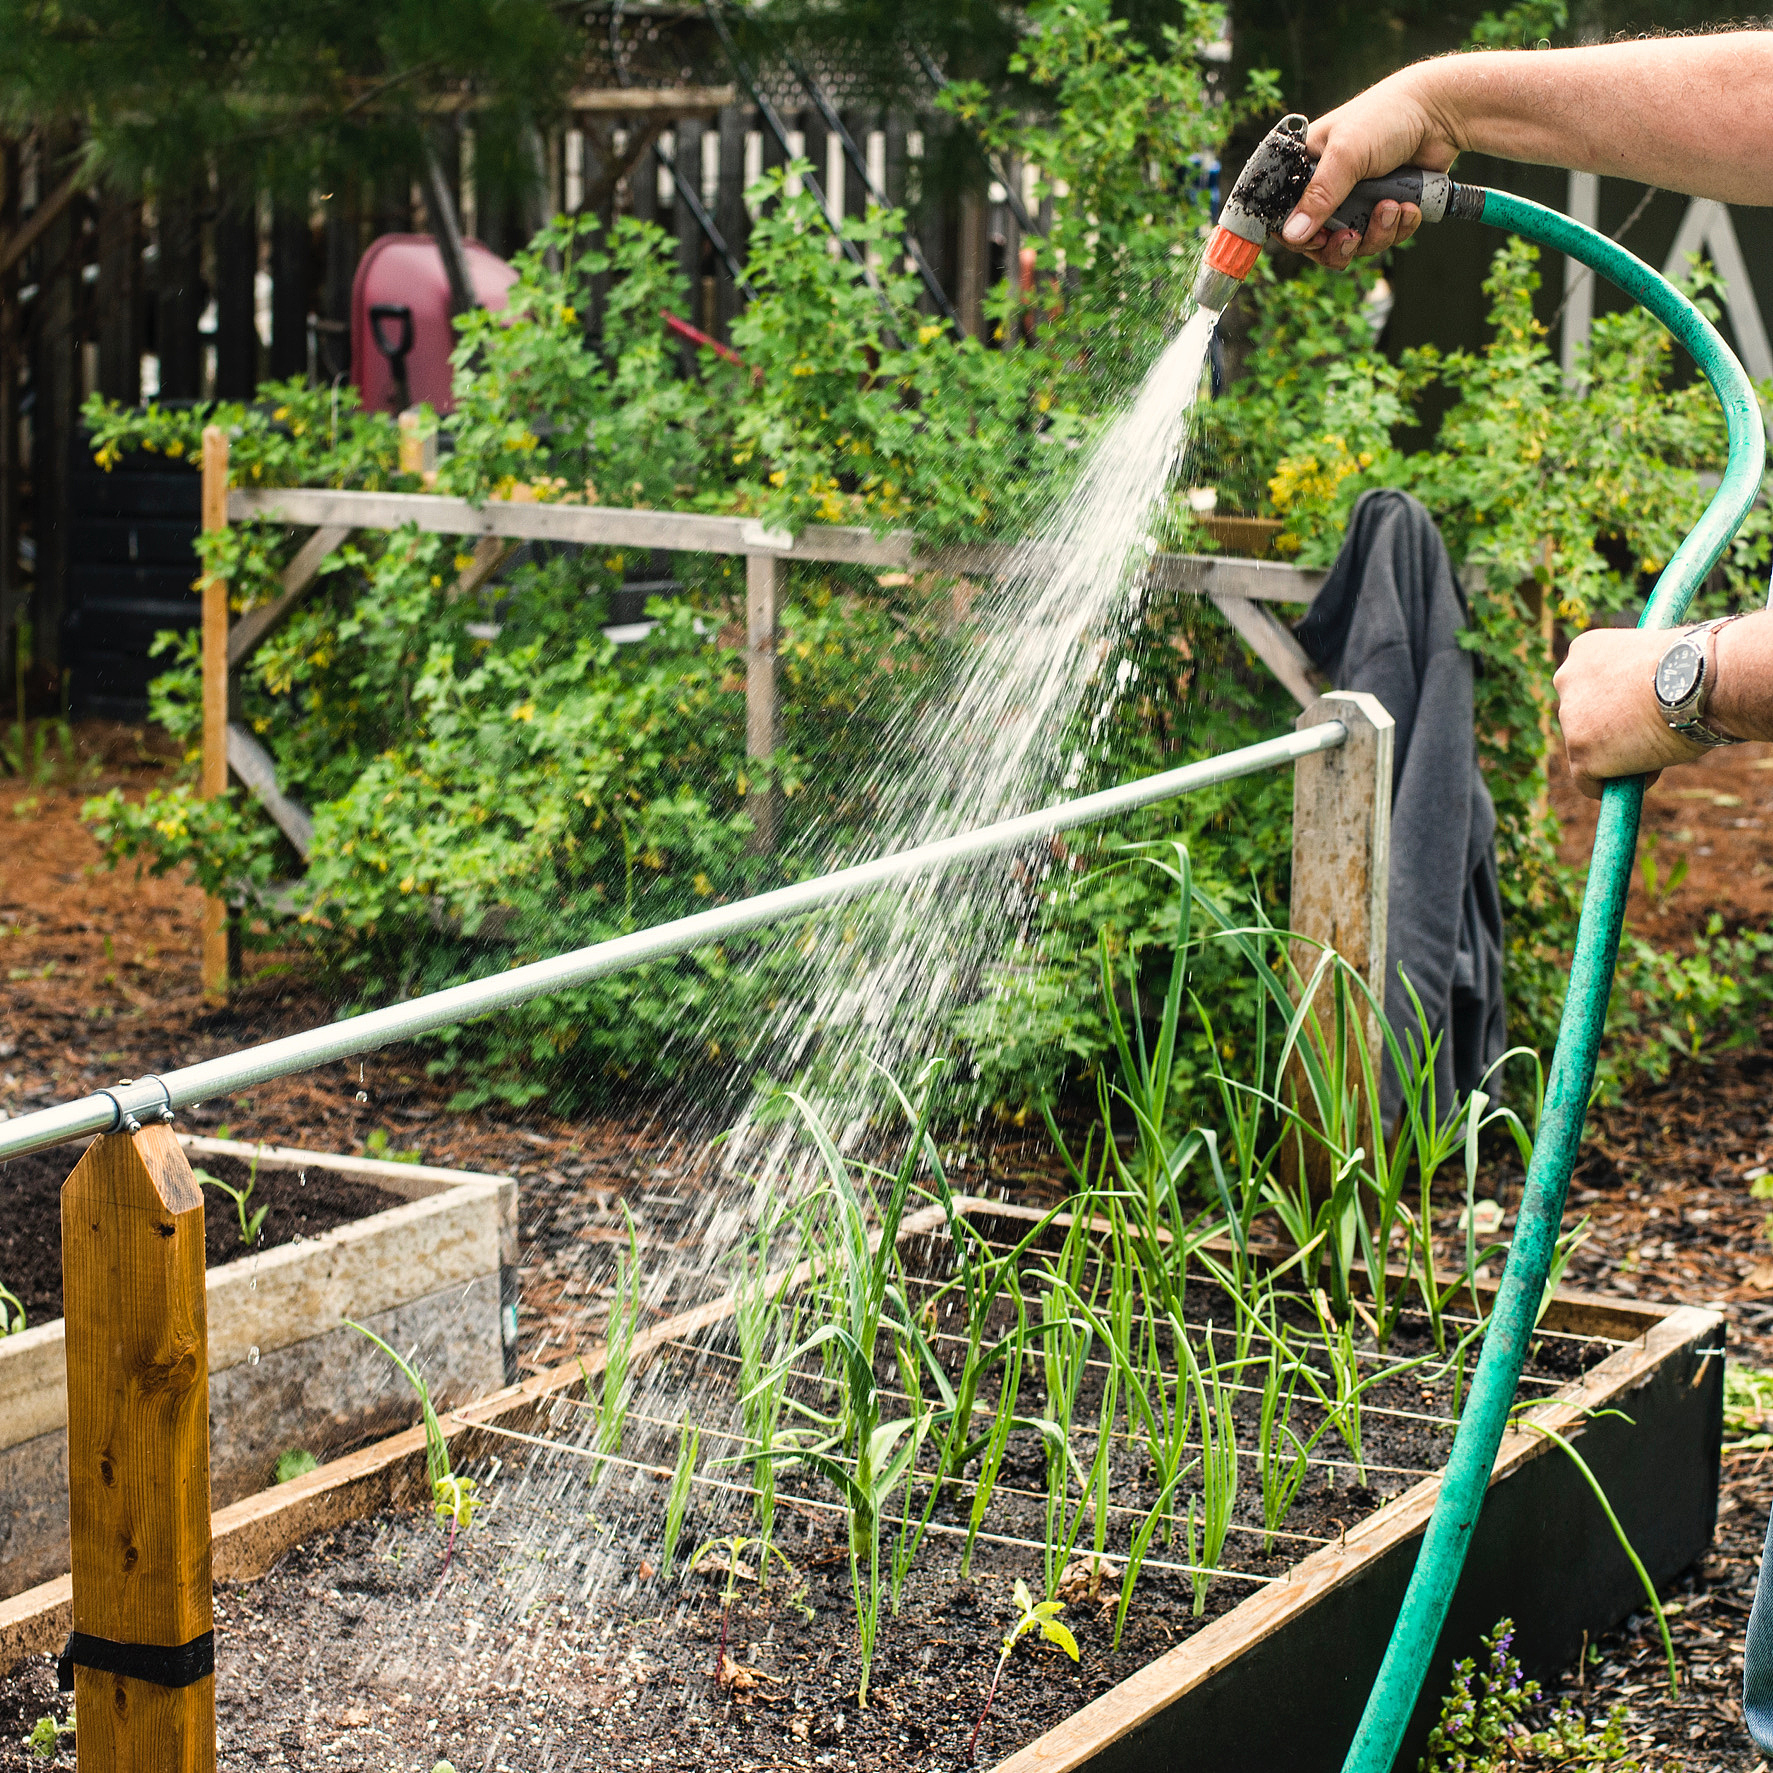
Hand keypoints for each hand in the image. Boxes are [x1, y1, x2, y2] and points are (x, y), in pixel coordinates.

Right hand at [1279, 65, 1462, 266]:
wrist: (1440, 113)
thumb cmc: (1386, 116)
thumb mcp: (1346, 154)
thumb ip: (1319, 196)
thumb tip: (1293, 234)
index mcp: (1308, 169)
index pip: (1285, 215)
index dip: (1298, 236)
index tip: (1318, 240)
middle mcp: (1329, 188)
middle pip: (1319, 242)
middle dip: (1340, 245)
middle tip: (1353, 236)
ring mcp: (1358, 201)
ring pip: (1355, 244)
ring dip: (1376, 234)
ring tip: (1393, 206)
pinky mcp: (1385, 209)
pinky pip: (1384, 238)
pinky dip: (1398, 228)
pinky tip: (1409, 206)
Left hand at [1554, 628, 1705, 798]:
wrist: (1698, 679)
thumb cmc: (1694, 666)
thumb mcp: (1652, 659)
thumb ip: (1633, 680)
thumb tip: (1638, 707)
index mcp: (1583, 652)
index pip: (1591, 687)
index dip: (1620, 703)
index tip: (1647, 708)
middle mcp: (1565, 680)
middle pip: (1584, 718)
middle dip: (1614, 730)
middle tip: (1654, 730)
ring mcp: (1570, 719)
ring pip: (1588, 751)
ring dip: (1619, 756)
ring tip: (1659, 744)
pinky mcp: (1579, 754)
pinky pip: (1589, 783)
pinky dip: (1613, 785)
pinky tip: (1645, 773)